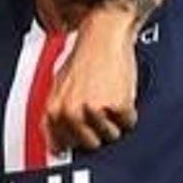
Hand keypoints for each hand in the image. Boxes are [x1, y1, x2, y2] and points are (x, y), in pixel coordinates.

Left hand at [45, 10, 139, 151]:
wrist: (104, 35)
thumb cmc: (84, 57)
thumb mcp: (58, 87)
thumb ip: (55, 118)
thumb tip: (56, 147)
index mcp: (54, 110)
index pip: (62, 145)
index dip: (75, 138)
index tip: (81, 132)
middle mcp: (72, 113)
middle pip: (90, 145)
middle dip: (97, 129)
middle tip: (99, 106)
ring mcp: (95, 111)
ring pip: (111, 136)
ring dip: (115, 121)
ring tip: (109, 95)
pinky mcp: (118, 107)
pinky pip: (128, 124)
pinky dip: (129, 112)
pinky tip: (120, 92)